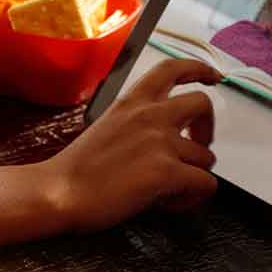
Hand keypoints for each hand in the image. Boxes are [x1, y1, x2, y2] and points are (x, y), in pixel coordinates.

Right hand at [50, 60, 221, 233]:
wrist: (59, 191)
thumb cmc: (76, 168)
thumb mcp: (105, 127)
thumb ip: (136, 125)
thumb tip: (160, 143)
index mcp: (131, 102)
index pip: (171, 69)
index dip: (199, 69)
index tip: (212, 76)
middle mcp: (149, 116)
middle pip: (202, 103)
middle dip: (208, 126)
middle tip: (200, 144)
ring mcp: (160, 142)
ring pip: (206, 155)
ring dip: (195, 173)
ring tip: (171, 188)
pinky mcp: (167, 171)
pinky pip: (205, 184)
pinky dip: (193, 197)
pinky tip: (171, 202)